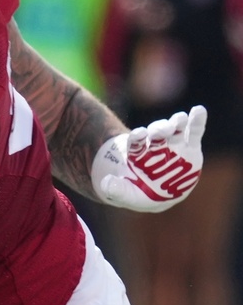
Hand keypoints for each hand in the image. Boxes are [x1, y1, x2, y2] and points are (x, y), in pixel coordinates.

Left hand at [91, 105, 205, 211]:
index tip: (139, 134)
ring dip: (176, 122)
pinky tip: (199, 110)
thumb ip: (116, 189)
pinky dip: (197, 121)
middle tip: (160, 131)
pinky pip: (194, 132)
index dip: (137, 137)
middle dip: (158, 129)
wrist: (157, 194)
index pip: (136, 141)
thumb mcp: (126, 194)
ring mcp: (173, 144)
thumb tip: (105, 184)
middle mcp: (155, 145)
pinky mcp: (190, 148)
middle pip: (156, 132)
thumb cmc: (139, 192)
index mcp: (138, 153)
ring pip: (174, 128)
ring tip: (179, 119)